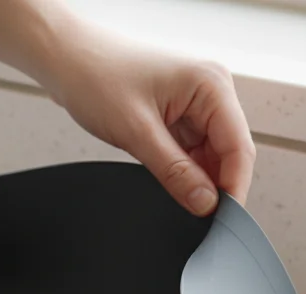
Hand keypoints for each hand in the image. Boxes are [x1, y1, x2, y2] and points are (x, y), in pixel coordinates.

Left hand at [51, 28, 255, 214]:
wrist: (66, 59)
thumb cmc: (96, 77)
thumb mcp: (136, 132)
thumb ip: (174, 172)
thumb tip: (205, 205)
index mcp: (211, 85)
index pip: (239, 147)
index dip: (233, 188)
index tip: (222, 222)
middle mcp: (210, 91)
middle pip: (228, 153)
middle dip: (215, 187)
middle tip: (199, 222)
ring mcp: (195, 102)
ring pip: (209, 155)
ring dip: (197, 180)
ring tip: (178, 200)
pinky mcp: (178, 113)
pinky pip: (191, 150)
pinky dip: (183, 170)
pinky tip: (171, 184)